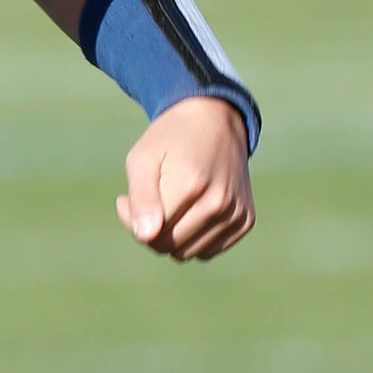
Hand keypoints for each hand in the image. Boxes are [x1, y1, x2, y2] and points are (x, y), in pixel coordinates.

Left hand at [119, 95, 254, 260]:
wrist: (215, 119)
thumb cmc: (170, 139)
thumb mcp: (142, 158)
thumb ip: (140, 199)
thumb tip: (146, 236)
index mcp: (191, 184)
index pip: (152, 235)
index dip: (133, 221)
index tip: (126, 198)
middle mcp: (219, 202)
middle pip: (170, 246)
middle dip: (151, 230)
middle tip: (148, 200)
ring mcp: (236, 213)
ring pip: (189, 253)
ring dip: (173, 236)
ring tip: (170, 204)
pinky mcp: (245, 220)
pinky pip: (209, 250)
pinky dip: (194, 237)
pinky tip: (191, 210)